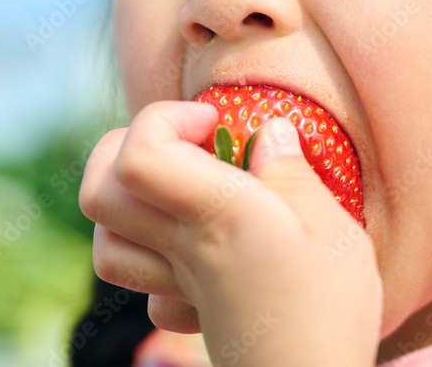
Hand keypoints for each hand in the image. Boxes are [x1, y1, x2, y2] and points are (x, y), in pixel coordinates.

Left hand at [79, 100, 382, 366]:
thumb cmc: (329, 311)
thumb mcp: (334, 230)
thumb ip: (294, 174)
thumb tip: (271, 130)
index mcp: (216, 215)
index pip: (138, 156)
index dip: (162, 119)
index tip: (212, 120)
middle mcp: (183, 247)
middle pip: (97, 191)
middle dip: (122, 146)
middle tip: (181, 142)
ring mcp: (178, 285)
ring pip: (104, 239)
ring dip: (127, 200)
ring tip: (178, 186)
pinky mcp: (189, 312)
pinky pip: (140, 284)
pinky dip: (150, 256)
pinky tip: (188, 246)